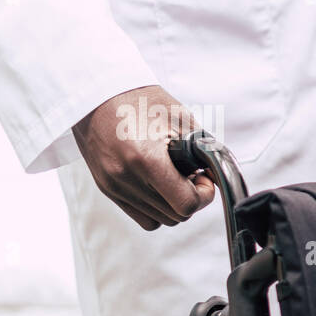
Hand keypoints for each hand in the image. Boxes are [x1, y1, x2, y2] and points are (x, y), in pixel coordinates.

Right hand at [70, 84, 215, 229]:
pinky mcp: (107, 189)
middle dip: (191, 198)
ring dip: (174, 203)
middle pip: (176, 216)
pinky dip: (157, 208)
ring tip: (173, 177)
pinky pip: (143, 217)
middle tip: (191, 175)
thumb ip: (204, 150)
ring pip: (161, 220)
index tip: (203, 177)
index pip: (186, 204)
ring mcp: (113, 186)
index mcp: (144, 160)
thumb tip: (219, 174)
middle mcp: (125, 178)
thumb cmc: (139, 100)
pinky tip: (159, 185)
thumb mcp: (179, 119)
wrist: (96, 94)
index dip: (204, 195)